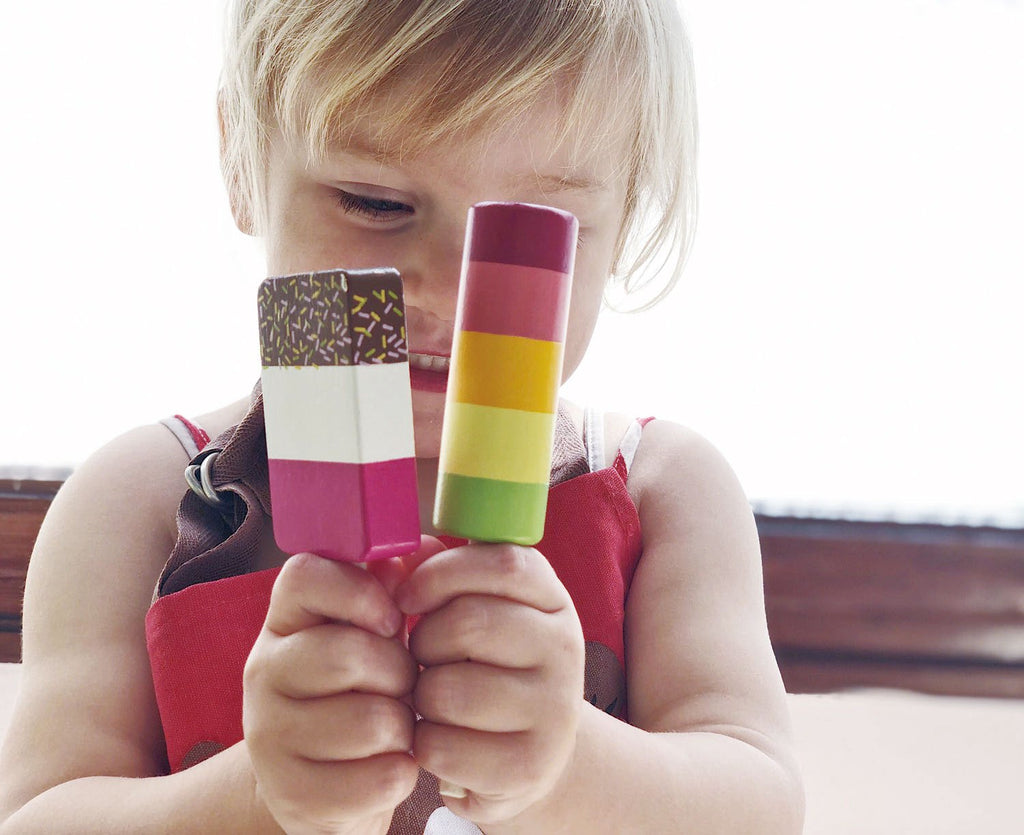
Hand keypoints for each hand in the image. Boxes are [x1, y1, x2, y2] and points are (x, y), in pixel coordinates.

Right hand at [243, 553, 418, 834]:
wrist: (325, 782)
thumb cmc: (360, 690)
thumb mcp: (369, 632)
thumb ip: (392, 585)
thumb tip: (422, 548)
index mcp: (284, 620)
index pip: (303, 575)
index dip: (359, 591)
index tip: (391, 618)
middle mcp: (263, 671)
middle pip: (348, 653)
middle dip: (398, 670)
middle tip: (403, 684)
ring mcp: (269, 736)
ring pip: (370, 721)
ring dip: (403, 726)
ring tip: (397, 726)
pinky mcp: (293, 795)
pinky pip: (378, 778)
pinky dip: (402, 772)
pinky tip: (391, 765)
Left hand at [396, 541, 584, 826]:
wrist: (529, 754)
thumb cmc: (485, 668)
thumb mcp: (473, 613)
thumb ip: (434, 576)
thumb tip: (390, 560)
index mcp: (552, 599)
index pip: (503, 564)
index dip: (442, 573)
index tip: (407, 597)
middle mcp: (564, 648)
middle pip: (468, 624)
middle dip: (424, 641)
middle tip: (424, 658)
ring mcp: (554, 709)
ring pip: (448, 690)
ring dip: (421, 696)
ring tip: (434, 699)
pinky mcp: (530, 766)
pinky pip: (442, 746)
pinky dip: (424, 743)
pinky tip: (440, 738)